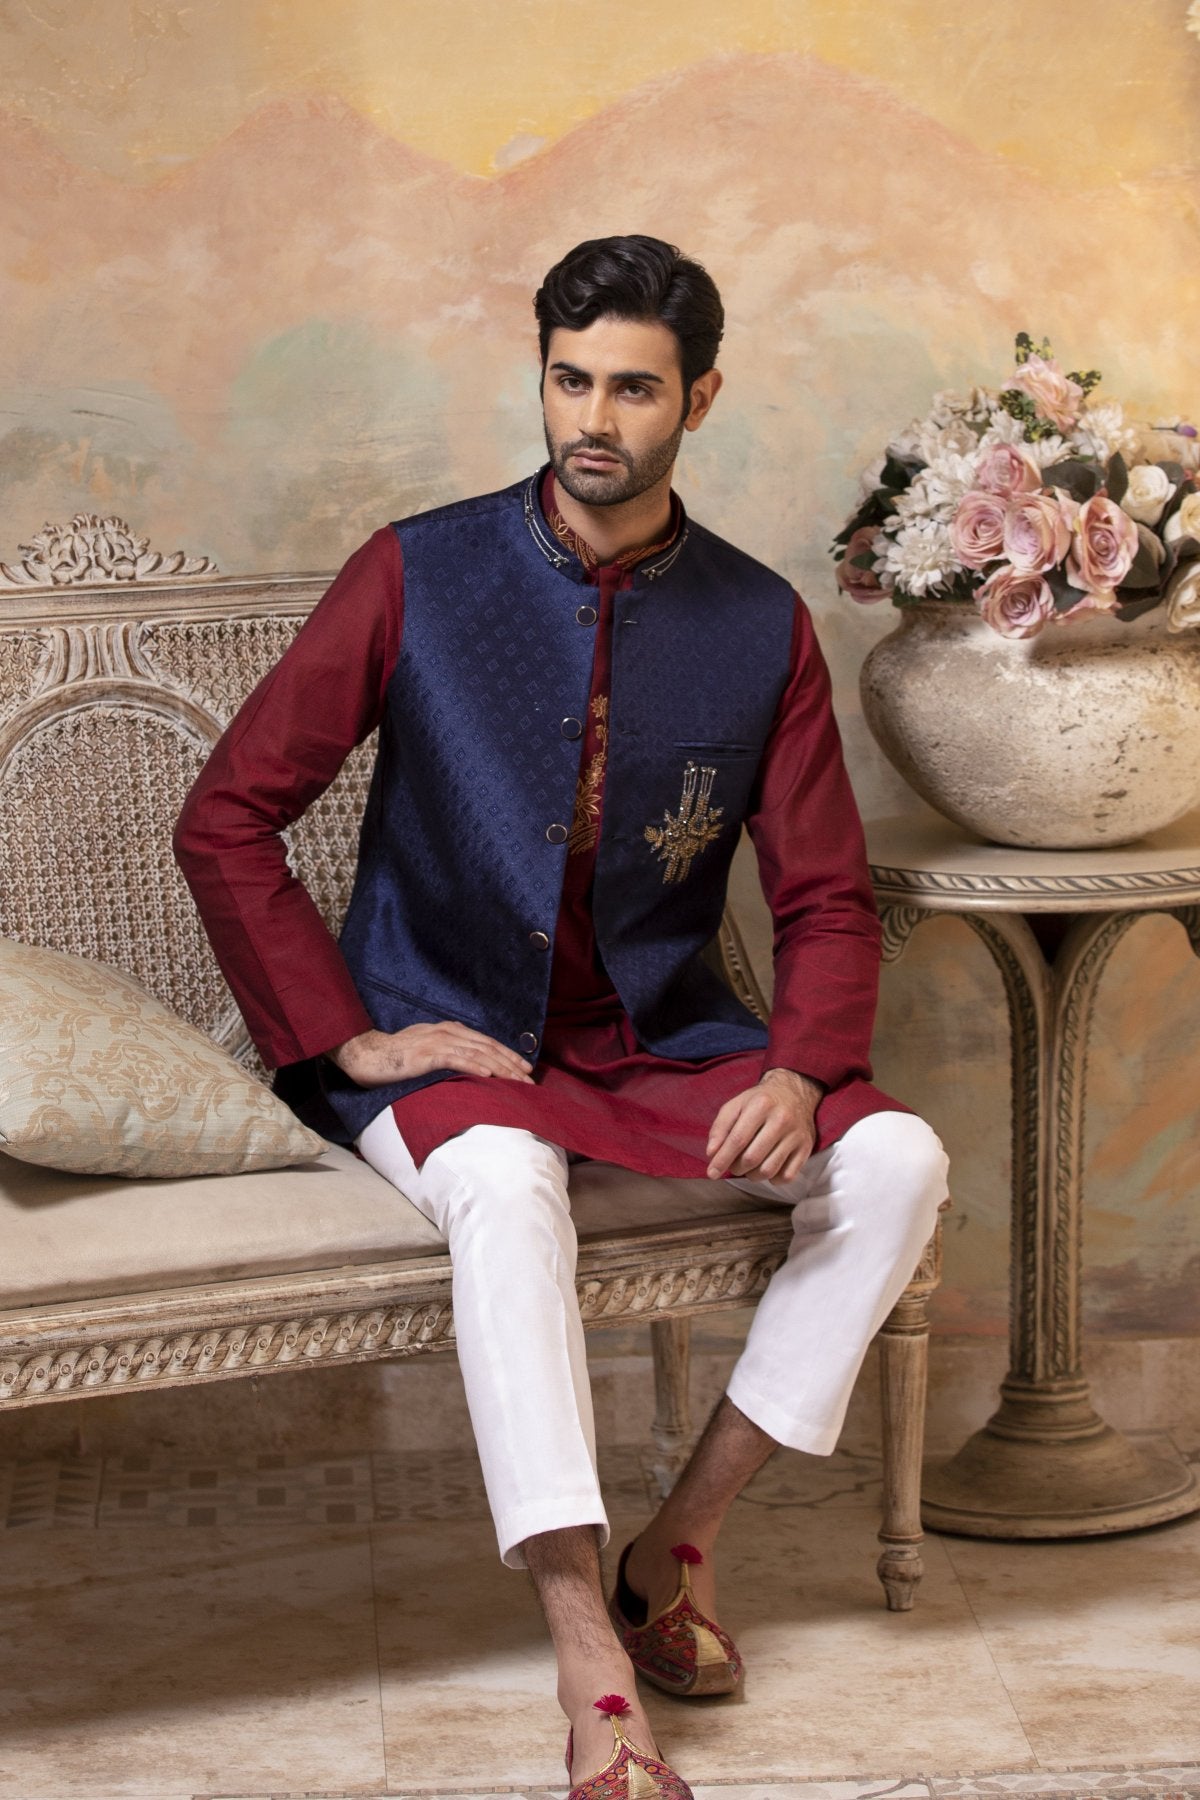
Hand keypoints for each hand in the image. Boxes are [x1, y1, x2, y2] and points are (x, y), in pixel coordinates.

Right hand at [328, 1024, 535, 1087]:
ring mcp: (436, 1041)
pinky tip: (489, 1074)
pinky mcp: (426, 1054)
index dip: (507, 1054)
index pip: (485, 1042)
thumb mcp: (425, 1050)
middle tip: (529, 1080)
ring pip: (477, 1053)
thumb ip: (446, 1053)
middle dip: (511, 1063)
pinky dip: (474, 1065)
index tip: (525, 1068)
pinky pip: (455, 1059)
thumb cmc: (394, 1057)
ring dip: (500, 1068)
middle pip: (487, 1047)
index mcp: (448, 1030)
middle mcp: (446, 1032)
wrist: (366, 1054)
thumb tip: (466, 1065)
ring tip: (517, 1081)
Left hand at [705, 1067, 822, 1181]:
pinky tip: (767, 1167)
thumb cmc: (759, 1101)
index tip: (712, 1173)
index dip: (722, 1159)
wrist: (794, 1093)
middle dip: (736, 1168)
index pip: (738, 1140)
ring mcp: (796, 1135)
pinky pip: (787, 1176)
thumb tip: (712, 1154)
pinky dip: (773, 1179)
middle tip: (734, 1164)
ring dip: (752, 1175)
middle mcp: (782, 1119)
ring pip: (768, 1170)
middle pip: (752, 1158)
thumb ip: (720, 1128)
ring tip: (749, 1167)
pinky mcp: (806, 1148)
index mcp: (761, 1105)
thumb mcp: (736, 1105)